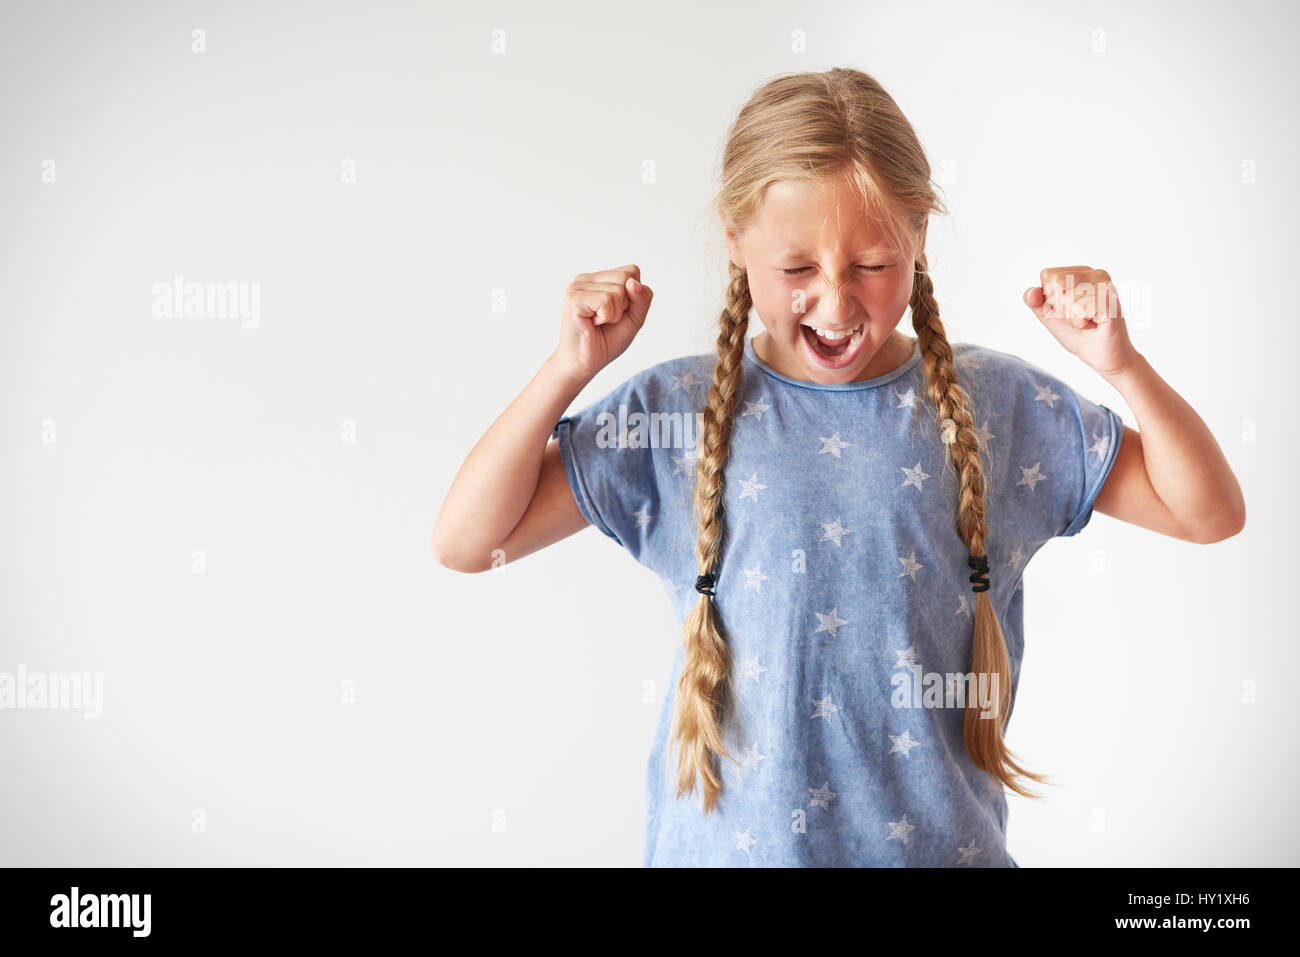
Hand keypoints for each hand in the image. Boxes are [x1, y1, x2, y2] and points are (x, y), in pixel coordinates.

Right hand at [552, 265, 652, 383]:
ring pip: (618, 291)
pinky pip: (606, 301)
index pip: (632, 271)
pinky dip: (606, 317)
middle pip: (626, 277)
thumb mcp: (634, 318)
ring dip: (615, 314)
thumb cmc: (605, 341)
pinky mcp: (574, 298)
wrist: (584, 364)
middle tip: (607, 319)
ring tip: (598, 322)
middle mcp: (586, 279)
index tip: (617, 312)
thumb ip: (642, 298)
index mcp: (599, 279)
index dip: (633, 296)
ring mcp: (578, 286)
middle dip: (625, 304)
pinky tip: (592, 323)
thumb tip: (632, 282)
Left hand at [1023, 266, 1137, 377]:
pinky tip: (1095, 325)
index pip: (1047, 275)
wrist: (1102, 357)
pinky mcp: (1111, 300)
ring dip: (1071, 318)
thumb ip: (1036, 302)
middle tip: (1079, 317)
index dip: (1049, 298)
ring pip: (1066, 296)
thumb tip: (1031, 292)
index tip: (1068, 309)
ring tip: (1088, 321)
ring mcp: (1106, 286)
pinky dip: (1081, 323)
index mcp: (1081, 272)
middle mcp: (1096, 273)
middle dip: (1059, 307)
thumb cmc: (1078, 334)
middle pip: (1055, 282)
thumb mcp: (1049, 316)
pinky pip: (1079, 309)